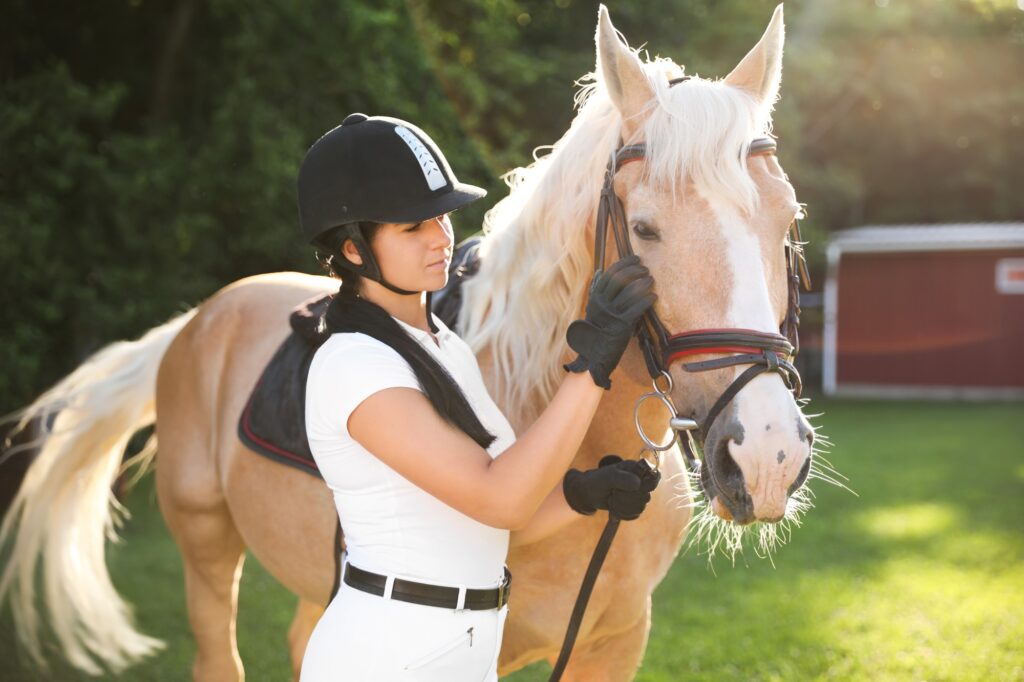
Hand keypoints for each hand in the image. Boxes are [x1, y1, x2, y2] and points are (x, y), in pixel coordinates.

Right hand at [563, 255, 655, 388]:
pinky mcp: (622, 325)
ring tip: (651, 281)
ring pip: (630, 291)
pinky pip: (637, 307)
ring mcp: (612, 314)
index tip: (635, 258)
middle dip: (636, 270)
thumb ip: (600, 292)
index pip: (610, 273)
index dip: (624, 263)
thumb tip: (601, 272)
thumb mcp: (594, 309)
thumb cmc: (597, 331)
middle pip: (621, 278)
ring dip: (644, 283)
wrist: (594, 355)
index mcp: (595, 297)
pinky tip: (653, 296)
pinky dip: (647, 299)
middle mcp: (602, 303)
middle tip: (646, 270)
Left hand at [563, 455, 660, 520]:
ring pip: (641, 506)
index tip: (637, 487)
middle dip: (628, 498)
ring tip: (612, 499)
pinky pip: (635, 514)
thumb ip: (621, 478)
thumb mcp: (606, 477)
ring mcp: (637, 494)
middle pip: (646, 495)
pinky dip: (623, 513)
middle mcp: (639, 481)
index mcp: (635, 469)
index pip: (655, 475)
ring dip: (623, 506)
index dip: (649, 484)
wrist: (587, 494)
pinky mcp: (633, 505)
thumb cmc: (596, 481)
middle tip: (614, 493)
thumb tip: (637, 483)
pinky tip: (614, 507)